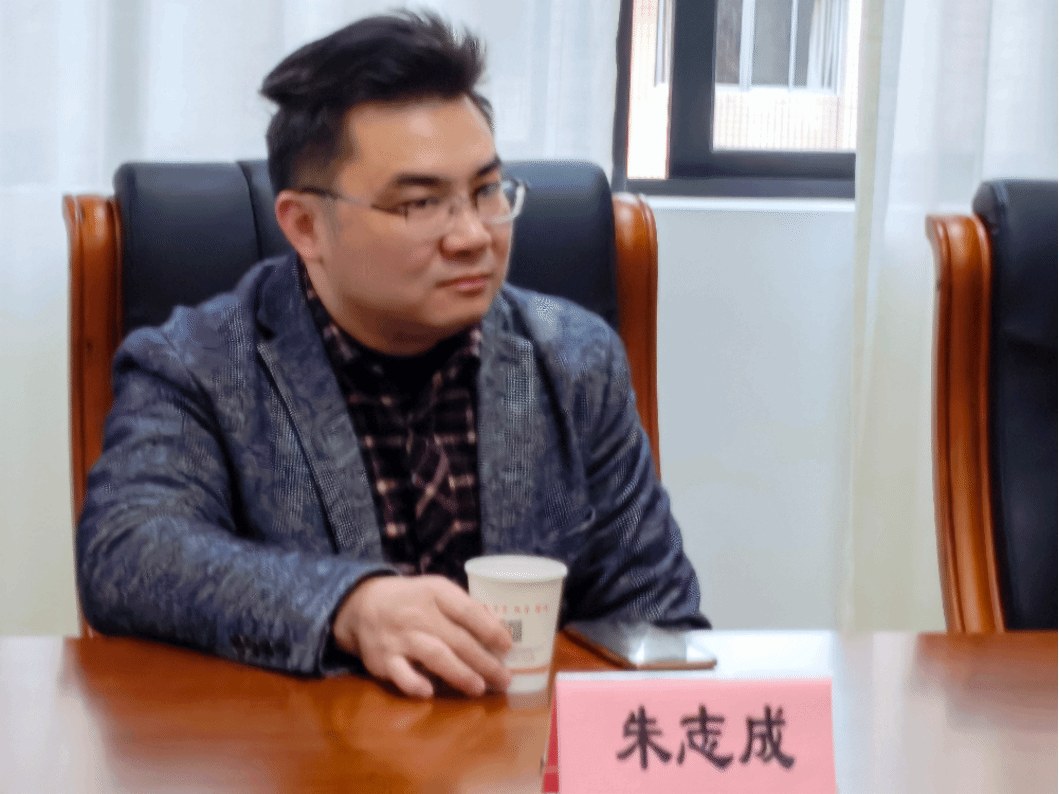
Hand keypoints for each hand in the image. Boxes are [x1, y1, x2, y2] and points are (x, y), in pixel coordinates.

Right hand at [332, 574, 512, 698]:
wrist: (362, 604)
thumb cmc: (411, 599)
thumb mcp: (436, 591)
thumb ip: (462, 608)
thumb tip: (499, 634)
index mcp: (435, 592)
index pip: (468, 610)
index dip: (491, 629)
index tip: (508, 646)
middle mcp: (418, 613)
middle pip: (457, 639)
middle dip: (485, 661)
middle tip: (504, 678)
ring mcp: (400, 637)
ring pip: (434, 656)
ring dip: (460, 674)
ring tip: (480, 688)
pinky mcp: (383, 659)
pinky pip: (401, 674)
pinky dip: (415, 684)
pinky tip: (430, 693)